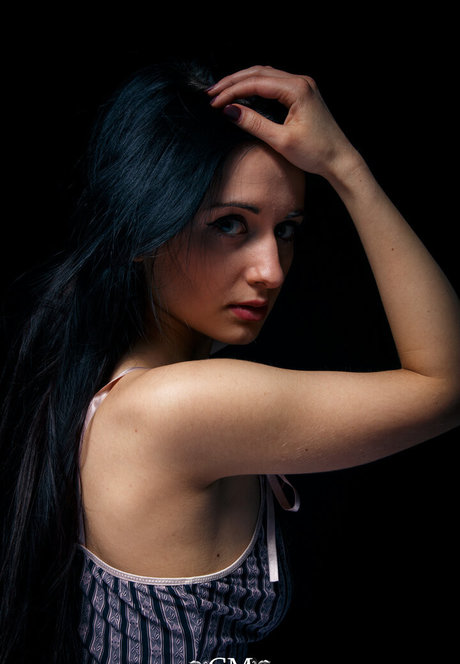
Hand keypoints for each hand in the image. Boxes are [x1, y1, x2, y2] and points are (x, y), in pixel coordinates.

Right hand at [208, 65, 361, 179]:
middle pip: (259, 73)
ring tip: (222, 92)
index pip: (256, 83)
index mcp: (297, 89)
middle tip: (212, 93)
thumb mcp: (281, 141)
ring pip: (265, 75)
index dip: (232, 91)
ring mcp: (302, 86)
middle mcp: (300, 82)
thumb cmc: (316, 153)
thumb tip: (229, 111)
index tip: (214, 102)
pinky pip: (274, 83)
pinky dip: (255, 86)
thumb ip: (254, 123)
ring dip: (243, 82)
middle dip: (233, 82)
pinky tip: (243, 94)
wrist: (340, 160)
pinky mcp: (302, 94)